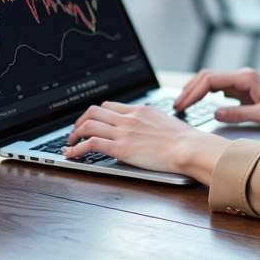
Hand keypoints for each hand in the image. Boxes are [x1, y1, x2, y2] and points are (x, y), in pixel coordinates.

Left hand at [63, 101, 228, 183]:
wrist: (189, 147)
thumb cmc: (185, 140)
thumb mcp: (166, 122)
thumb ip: (151, 122)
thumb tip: (147, 129)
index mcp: (140, 110)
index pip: (109, 106)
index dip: (95, 114)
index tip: (90, 123)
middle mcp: (129, 117)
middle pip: (94, 111)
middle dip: (80, 121)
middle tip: (75, 132)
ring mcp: (124, 131)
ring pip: (89, 124)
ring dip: (74, 133)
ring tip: (70, 143)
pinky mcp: (121, 147)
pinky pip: (91, 143)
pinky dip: (76, 148)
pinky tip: (71, 154)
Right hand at [174, 68, 259, 126]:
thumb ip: (239, 114)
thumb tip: (215, 113)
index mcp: (245, 78)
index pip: (210, 80)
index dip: (193, 92)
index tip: (182, 105)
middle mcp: (241, 76)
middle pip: (206, 77)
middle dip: (189, 90)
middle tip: (177, 107)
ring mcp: (240, 81)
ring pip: (210, 80)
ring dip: (195, 91)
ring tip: (182, 105)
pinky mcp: (242, 88)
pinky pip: (218, 87)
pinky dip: (204, 93)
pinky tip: (197, 103)